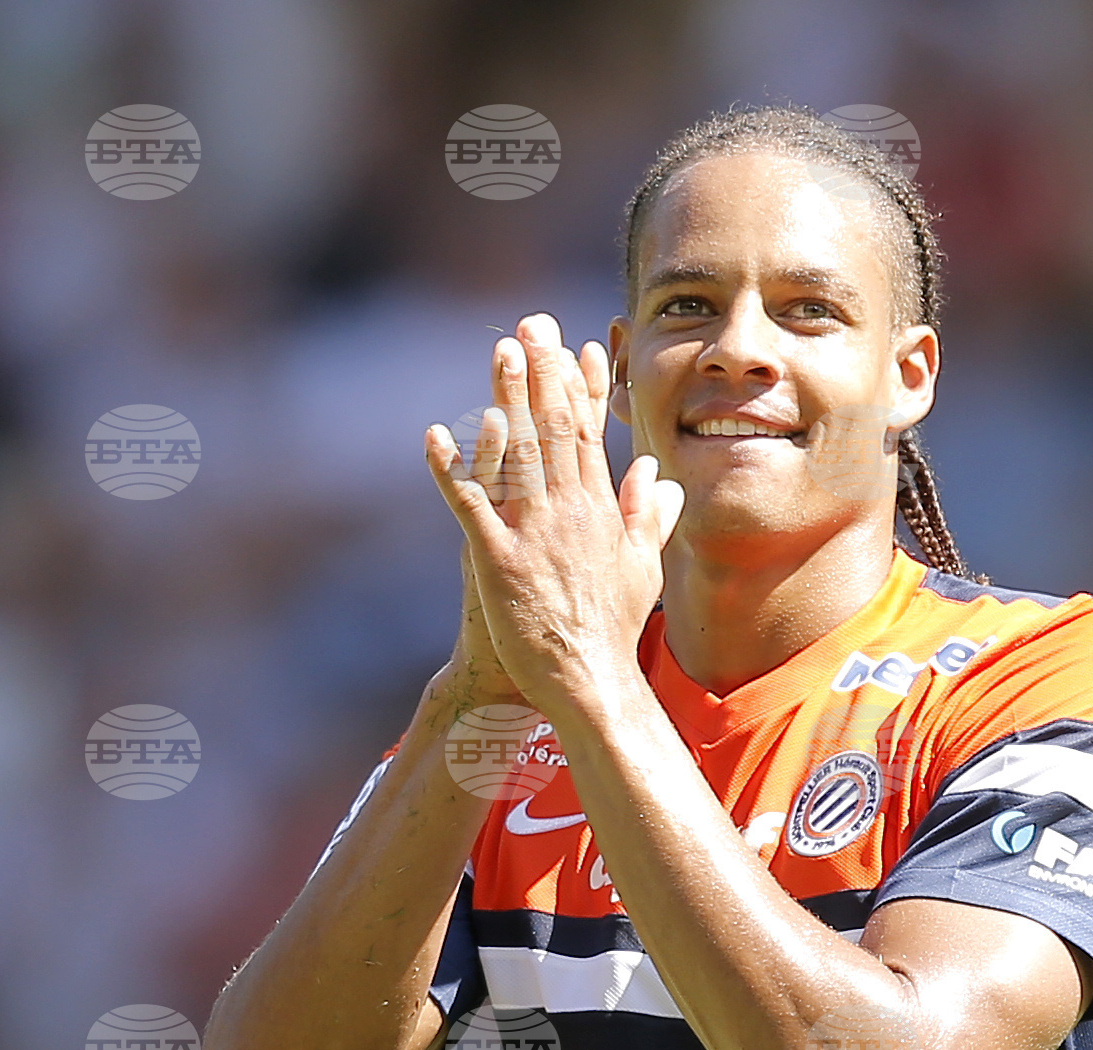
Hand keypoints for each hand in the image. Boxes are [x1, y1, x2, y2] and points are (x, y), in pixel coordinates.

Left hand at [422, 337, 614, 726]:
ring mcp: (534, 534)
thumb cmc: (612, 629)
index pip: (589, 434)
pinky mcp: (499, 561)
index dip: (579, 387)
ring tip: (499, 352)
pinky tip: (435, 435)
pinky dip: (452, 470)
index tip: (573, 346)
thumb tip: (657, 474)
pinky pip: (471, 507)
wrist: (590, 681)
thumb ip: (648, 517)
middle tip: (530, 324)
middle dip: (542, 373)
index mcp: (600, 510)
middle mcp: (569, 512)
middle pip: (554, 429)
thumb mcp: (642, 567)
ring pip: (518, 454)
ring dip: (506, 399)